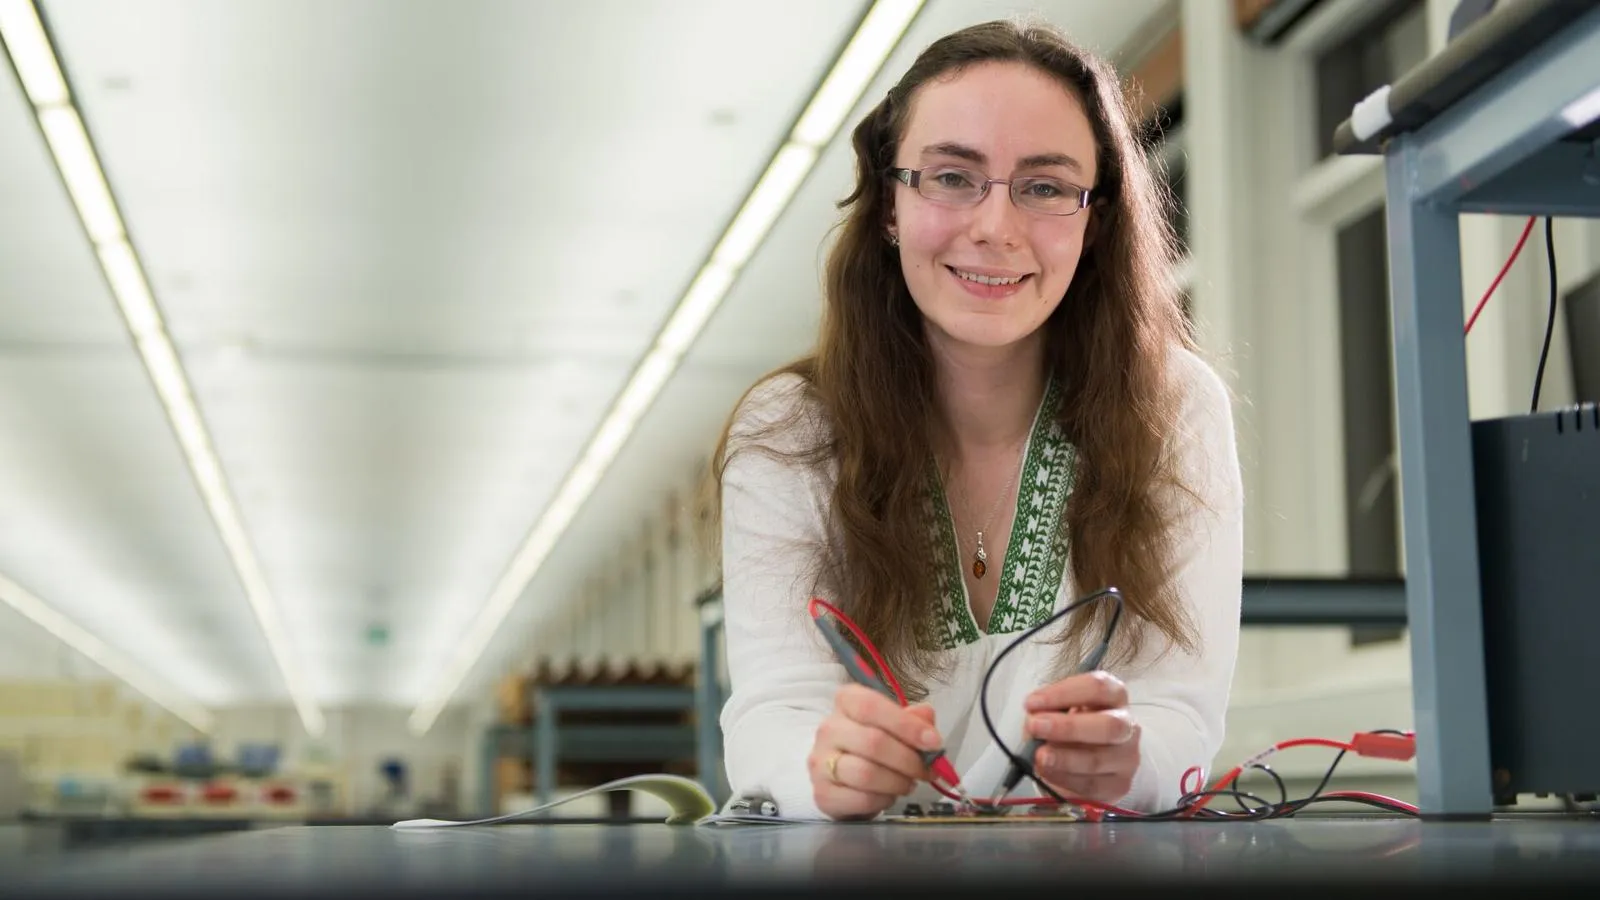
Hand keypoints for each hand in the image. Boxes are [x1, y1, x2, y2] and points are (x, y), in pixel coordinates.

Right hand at [809, 684, 942, 819]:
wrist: (842, 777)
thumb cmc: (870, 745)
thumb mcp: (892, 724)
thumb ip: (912, 719)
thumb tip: (926, 717)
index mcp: (846, 702)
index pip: (871, 706)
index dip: (906, 724)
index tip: (933, 742)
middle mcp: (828, 729)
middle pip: (873, 742)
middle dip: (909, 760)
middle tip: (927, 771)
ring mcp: (821, 762)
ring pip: (866, 773)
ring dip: (898, 782)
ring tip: (909, 783)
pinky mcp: (823, 794)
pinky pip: (861, 799)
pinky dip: (884, 799)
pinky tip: (889, 795)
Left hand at [1023, 671, 1140, 802]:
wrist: (1082, 762)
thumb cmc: (1070, 727)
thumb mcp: (1058, 711)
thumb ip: (1046, 712)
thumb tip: (1033, 722)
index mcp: (1114, 696)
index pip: (1097, 687)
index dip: (1063, 693)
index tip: (1032, 702)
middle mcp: (1128, 725)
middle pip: (1108, 725)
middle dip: (1068, 727)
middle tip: (1036, 727)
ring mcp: (1127, 758)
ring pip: (1098, 759)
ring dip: (1063, 758)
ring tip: (1038, 756)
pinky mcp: (1119, 786)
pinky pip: (1091, 785)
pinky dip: (1064, 778)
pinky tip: (1047, 772)